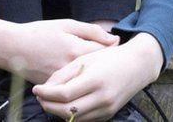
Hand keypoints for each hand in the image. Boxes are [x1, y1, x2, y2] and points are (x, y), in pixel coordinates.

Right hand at [0, 15, 119, 83]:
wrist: (11, 47)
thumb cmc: (38, 32)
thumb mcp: (66, 25)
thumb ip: (91, 31)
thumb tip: (114, 39)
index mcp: (77, 50)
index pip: (105, 53)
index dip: (110, 50)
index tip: (111, 46)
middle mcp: (72, 68)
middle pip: (98, 70)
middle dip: (103, 65)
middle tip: (105, 59)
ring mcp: (63, 80)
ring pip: (86, 80)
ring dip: (91, 74)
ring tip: (91, 67)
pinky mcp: (55, 87)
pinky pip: (72, 86)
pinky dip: (77, 81)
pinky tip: (78, 75)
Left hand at [32, 33, 162, 120]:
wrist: (137, 66)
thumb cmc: (108, 58)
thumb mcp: (84, 59)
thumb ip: (63, 74)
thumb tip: (45, 88)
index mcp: (95, 80)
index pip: (64, 94)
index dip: (46, 94)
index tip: (36, 89)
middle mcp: (102, 98)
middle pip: (67, 111)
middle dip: (49, 106)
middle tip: (40, 97)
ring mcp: (107, 109)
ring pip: (75, 119)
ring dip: (59, 112)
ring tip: (49, 100)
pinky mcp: (109, 115)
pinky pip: (85, 120)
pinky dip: (72, 115)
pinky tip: (65, 104)